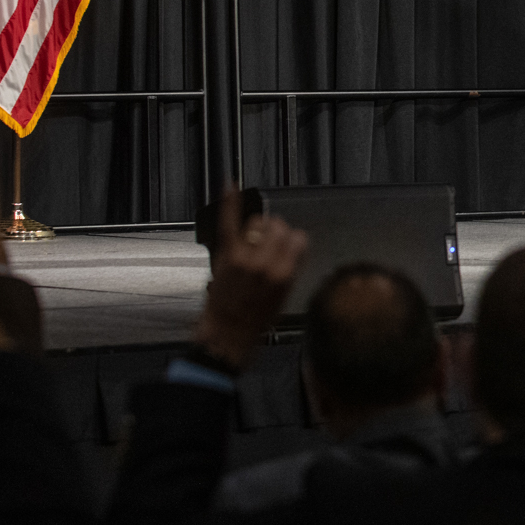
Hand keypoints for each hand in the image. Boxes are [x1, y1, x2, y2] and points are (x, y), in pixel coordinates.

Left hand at [193, 189, 306, 370]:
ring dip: (259, 226)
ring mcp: (244, 258)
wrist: (225, 339)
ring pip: (260, 222)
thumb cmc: (253, 324)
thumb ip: (288, 270)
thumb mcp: (283, 299)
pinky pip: (229, 223)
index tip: (290, 245)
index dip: (294, 240)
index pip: (298, 239)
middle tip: (269, 245)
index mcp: (286, 275)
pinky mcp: (225, 257)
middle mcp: (267, 264)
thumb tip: (290, 249)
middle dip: (277, 231)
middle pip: (279, 227)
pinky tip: (229, 186)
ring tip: (253, 240)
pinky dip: (228, 203)